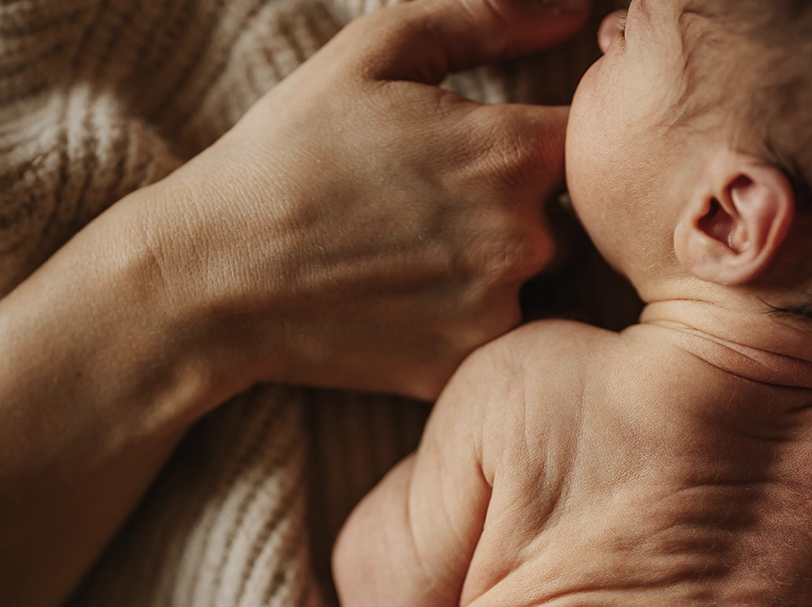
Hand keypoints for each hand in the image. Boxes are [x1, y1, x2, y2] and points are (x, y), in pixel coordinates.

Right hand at [127, 0, 590, 399]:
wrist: (218, 276)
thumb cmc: (290, 151)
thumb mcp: (378, 52)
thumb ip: (490, 19)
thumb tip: (576, 9)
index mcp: (513, 150)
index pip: (593, 139)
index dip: (545, 136)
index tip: (494, 142)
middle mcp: (523, 236)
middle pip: (573, 215)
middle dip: (526, 203)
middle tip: (439, 200)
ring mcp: (496, 309)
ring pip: (536, 279)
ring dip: (498, 263)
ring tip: (417, 250)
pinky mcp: (466, 365)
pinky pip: (498, 334)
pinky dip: (466, 318)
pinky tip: (405, 298)